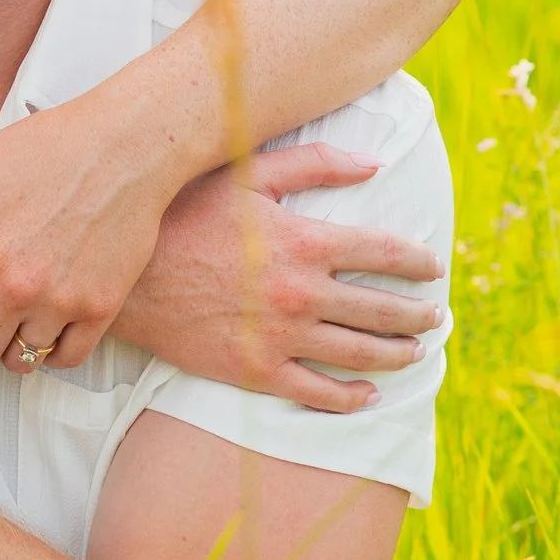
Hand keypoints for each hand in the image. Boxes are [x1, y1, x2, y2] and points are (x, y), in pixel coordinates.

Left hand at [0, 93, 187, 372]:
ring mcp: (62, 301)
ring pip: (20, 361)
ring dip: (12, 344)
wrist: (126, 143)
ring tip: (16, 313)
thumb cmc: (46, 146)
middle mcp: (17, 287)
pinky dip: (54, 348)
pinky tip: (50, 318)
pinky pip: (67, 359)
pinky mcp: (102, 307)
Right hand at [132, 145, 443, 409]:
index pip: (384, 252)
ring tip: (417, 352)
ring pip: (359, 353)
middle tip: (436, 316)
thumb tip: (374, 163)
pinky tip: (369, 393)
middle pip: (381, 309)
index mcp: (303, 240)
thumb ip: (313, 163)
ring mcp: (279, 337)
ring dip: (398, 354)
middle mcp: (300, 292)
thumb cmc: (181, 214)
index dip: (417, 262)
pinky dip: (351, 396)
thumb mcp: (243, 173)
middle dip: (418, 314)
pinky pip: (317, 392)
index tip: (433, 268)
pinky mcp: (255, 371)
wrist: (123, 276)